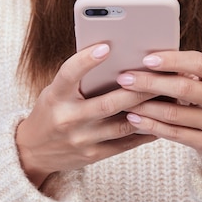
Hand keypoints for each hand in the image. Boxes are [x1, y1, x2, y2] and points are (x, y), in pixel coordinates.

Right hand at [16, 44, 156, 188]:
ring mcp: (81, 139)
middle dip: (137, 90)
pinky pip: (125, 143)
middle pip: (108, 103)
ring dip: (148, 111)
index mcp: (55, 96)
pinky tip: (161, 120)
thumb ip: (79, 80)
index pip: (69, 74)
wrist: (34, 151)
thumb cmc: (52, 111)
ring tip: (168, 97)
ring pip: (123, 125)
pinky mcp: (93, 155)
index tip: (106, 46)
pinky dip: (145, 131)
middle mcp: (67, 118)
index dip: (86, 60)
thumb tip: (116, 57)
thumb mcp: (55, 92)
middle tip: (159, 76)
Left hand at [116, 50, 201, 188]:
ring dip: (145, 106)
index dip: (172, 60)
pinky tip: (133, 119)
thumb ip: (182, 71)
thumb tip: (142, 61)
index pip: (198, 62)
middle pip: (183, 88)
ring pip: (174, 114)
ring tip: (123, 100)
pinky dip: (150, 125)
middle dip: (150, 83)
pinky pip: (173, 134)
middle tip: (124, 79)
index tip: (146, 59)